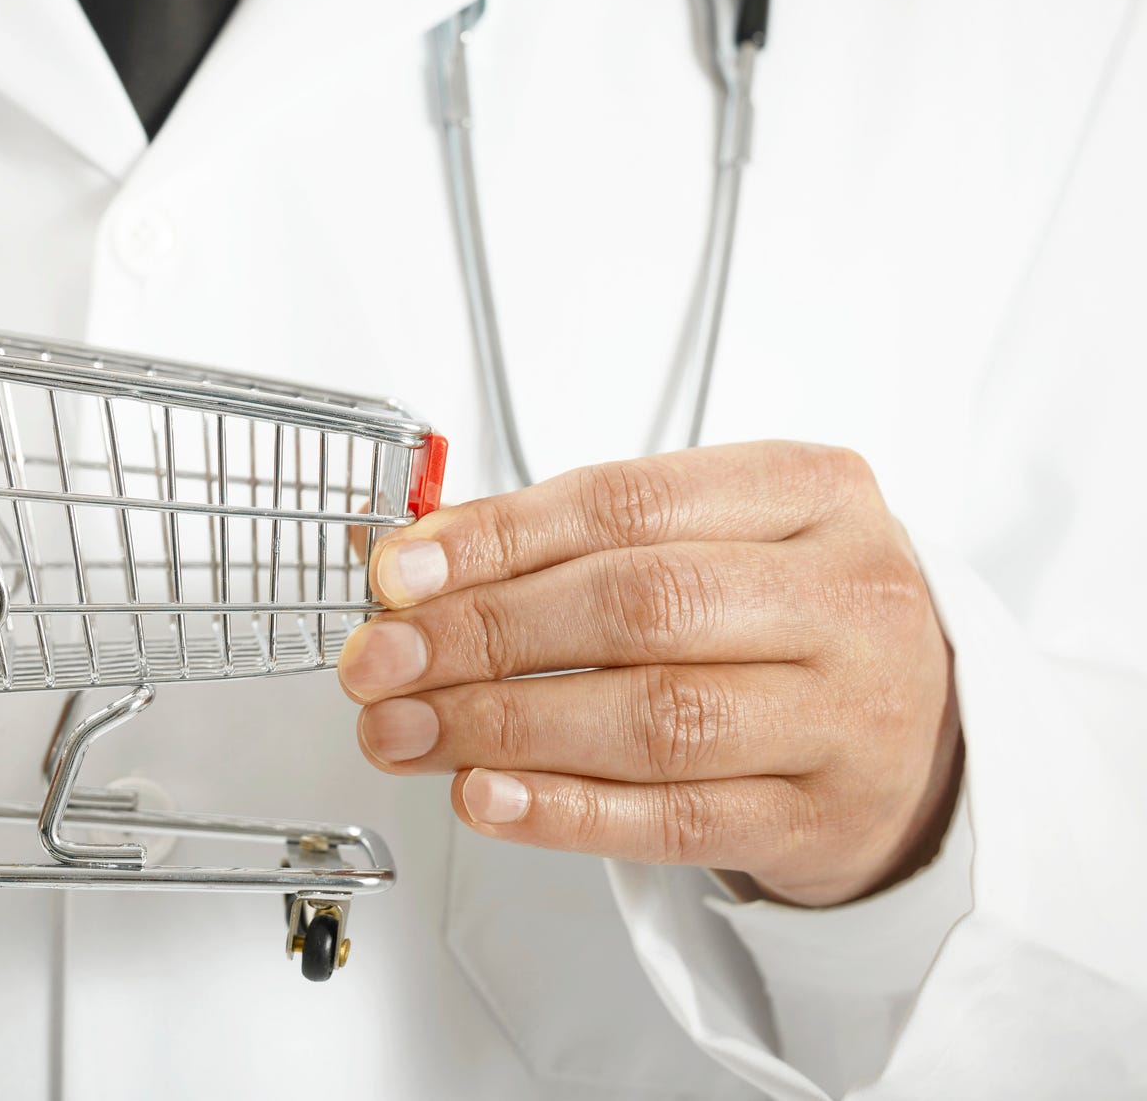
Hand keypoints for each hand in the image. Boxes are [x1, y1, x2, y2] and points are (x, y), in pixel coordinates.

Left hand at [339, 442, 960, 905]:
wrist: (929, 728)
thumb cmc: (793, 613)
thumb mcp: (718, 535)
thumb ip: (579, 539)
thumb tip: (418, 565)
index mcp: (811, 493)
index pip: (626, 502)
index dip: (497, 537)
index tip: (399, 572)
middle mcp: (843, 596)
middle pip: (636, 606)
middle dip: (484, 633)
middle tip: (383, 661)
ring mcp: (844, 715)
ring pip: (652, 717)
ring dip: (502, 726)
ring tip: (406, 730)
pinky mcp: (820, 818)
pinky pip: (673, 818)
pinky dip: (563, 810)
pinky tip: (484, 795)